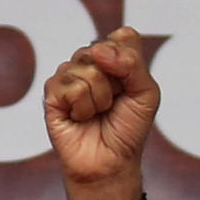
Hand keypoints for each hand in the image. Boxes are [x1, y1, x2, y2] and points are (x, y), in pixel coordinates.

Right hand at [43, 27, 159, 199]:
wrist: (111, 162)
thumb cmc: (128, 129)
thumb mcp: (146, 94)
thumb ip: (133, 64)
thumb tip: (100, 50)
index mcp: (114, 59)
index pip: (123, 37)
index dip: (130, 61)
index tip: (131, 87)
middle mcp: (89, 63)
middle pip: (103, 50)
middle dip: (117, 83)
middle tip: (114, 104)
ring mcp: (69, 76)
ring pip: (88, 69)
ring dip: (101, 99)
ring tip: (98, 113)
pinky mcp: (53, 93)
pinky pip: (72, 87)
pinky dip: (84, 108)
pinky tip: (81, 118)